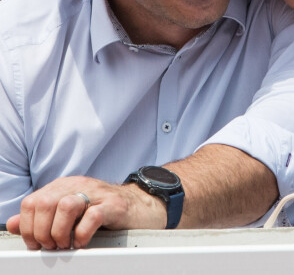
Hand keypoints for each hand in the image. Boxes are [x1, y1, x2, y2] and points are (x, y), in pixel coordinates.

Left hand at [6, 176, 165, 249]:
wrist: (142, 206)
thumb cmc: (105, 211)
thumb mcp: (70, 212)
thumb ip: (41, 217)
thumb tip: (11, 223)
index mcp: (65, 186)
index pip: (32, 202)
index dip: (28, 227)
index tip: (37, 243)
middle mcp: (80, 186)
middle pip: (46, 203)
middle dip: (43, 232)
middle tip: (53, 245)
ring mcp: (98, 194)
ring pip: (65, 206)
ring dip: (60, 232)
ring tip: (67, 244)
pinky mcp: (114, 206)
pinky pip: (91, 217)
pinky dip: (82, 234)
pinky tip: (84, 241)